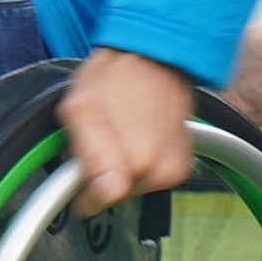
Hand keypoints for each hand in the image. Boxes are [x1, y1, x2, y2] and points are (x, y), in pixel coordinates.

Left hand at [53, 48, 198, 212]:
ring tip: (121, 131)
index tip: (78, 163)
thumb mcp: (81, 109)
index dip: (79, 185)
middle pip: (113, 195)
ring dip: (122, 167)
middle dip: (100, 172)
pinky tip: (138, 135)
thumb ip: (87, 155)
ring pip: (131, 188)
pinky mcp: (183, 167)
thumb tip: (102, 195)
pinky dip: (141, 162)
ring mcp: (174, 170)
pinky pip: (150, 178)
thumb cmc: (116, 76)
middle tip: (100, 136)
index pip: (95, 203)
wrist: (155, 57)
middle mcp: (160, 171)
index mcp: (135, 163)